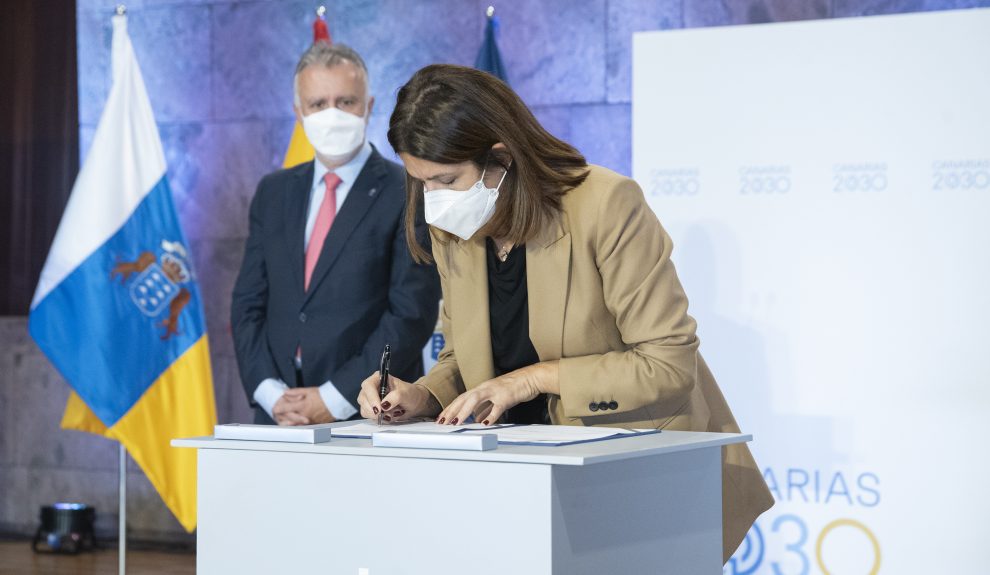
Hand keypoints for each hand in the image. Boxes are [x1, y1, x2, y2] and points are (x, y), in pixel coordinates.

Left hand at [276, 387, 335, 424]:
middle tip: (278, 416)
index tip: (275, 409)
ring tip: (288, 420)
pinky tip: (300, 422)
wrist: (336, 402)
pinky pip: (305, 426)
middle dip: (283, 417)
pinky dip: (301, 424)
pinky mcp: (316, 424)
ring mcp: (310, 421)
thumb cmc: (324, 395)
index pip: (286, 408)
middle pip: (290, 418)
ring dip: (291, 422)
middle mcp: (305, 415)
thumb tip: (285, 392)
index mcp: (303, 406)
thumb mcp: (309, 390)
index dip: (279, 408)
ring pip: (297, 424)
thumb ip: (296, 392)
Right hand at [357, 373, 439, 422]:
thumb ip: (396, 397)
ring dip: (378, 415)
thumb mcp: (406, 393)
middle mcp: (371, 388)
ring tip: (391, 413)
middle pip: (363, 399)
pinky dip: (379, 419)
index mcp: (378, 378)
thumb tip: (384, 405)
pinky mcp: (371, 409)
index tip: (379, 408)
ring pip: (364, 409)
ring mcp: (369, 399)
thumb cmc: (410, 394)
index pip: (368, 386)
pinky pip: (369, 417)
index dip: (371, 397)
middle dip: (374, 409)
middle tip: (386, 414)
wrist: (414, 403)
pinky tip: (388, 416)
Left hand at [438, 361, 558, 425]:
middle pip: (464, 398)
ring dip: (464, 412)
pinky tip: (484, 424)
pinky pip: (497, 407)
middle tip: (442, 422)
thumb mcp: (496, 398)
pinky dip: (490, 416)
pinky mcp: (506, 397)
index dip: (450, 408)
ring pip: (475, 400)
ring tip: (456, 423)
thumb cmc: (514, 388)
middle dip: (451, 410)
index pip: (461, 398)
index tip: (441, 418)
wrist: (530, 378)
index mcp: (482, 389)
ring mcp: (495, 391)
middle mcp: (485, 388)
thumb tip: (477, 419)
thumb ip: (485, 408)